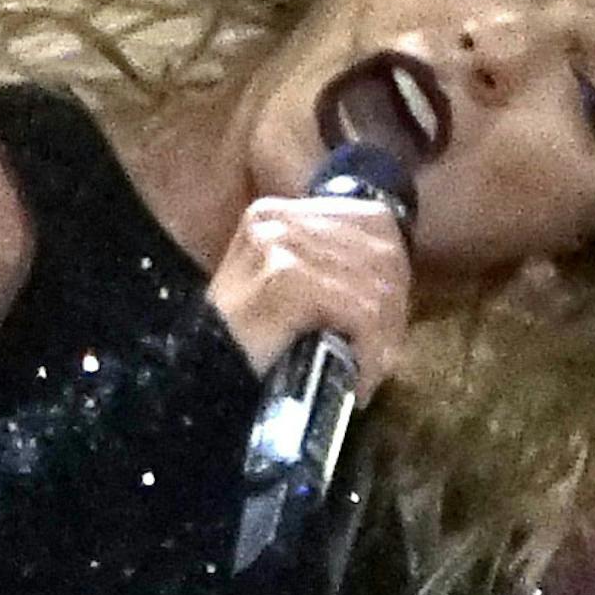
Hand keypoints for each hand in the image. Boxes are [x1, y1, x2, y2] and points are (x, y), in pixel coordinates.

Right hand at [205, 196, 411, 405]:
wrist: (198, 382)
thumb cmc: (247, 345)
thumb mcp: (290, 288)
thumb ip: (332, 268)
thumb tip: (397, 282)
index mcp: (280, 212)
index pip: (375, 221)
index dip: (394, 272)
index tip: (388, 320)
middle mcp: (279, 218)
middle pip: (382, 253)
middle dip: (393, 310)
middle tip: (382, 356)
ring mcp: (280, 245)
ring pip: (376, 286)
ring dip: (383, 340)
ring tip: (368, 372)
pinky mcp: (286, 280)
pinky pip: (360, 312)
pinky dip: (370, 352)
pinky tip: (359, 381)